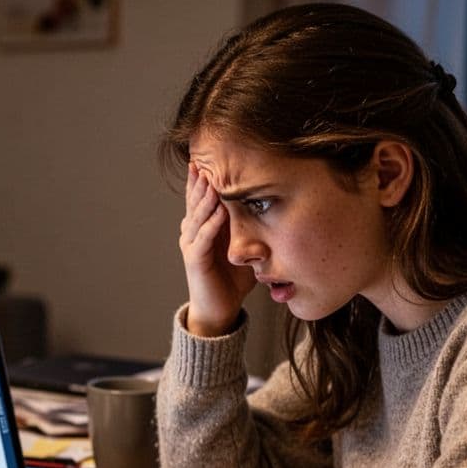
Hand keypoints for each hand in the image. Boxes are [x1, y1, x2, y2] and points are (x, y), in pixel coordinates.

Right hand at [180, 163, 255, 336]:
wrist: (219, 309)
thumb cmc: (232, 279)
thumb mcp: (243, 245)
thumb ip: (250, 226)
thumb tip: (274, 206)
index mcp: (203, 227)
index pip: (201, 197)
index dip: (203, 178)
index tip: (209, 158)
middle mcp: (193, 232)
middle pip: (196, 201)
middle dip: (201, 181)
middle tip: (205, 161)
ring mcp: (192, 245)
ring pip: (197, 216)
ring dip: (205, 199)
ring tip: (211, 181)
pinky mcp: (195, 261)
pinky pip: (202, 239)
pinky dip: (210, 225)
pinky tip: (217, 213)